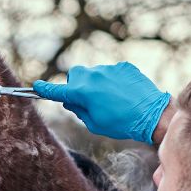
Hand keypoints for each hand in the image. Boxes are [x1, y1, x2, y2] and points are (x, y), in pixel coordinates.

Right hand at [33, 62, 171, 144]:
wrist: (153, 115)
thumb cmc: (122, 123)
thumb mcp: (94, 123)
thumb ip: (78, 109)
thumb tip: (71, 100)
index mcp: (82, 92)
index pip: (58, 90)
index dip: (45, 89)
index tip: (37, 86)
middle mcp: (92, 76)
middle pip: (75, 75)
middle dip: (77, 85)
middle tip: (86, 100)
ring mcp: (109, 69)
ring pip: (93, 73)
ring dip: (96, 83)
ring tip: (112, 99)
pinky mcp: (123, 66)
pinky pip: (111, 72)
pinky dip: (112, 81)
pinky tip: (123, 93)